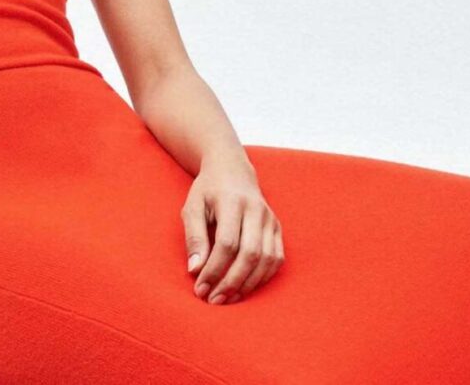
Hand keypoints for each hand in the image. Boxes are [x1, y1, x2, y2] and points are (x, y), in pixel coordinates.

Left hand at [181, 149, 284, 304]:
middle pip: (250, 255)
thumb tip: (195, 270)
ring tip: (227, 298)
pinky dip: (262, 277)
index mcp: (232, 202)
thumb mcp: (192, 207)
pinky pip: (276, 259)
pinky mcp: (278, 228)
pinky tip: (244, 288)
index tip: (200, 287)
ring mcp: (271, 219)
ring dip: (248, 284)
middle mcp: (256, 210)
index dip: (214, 269)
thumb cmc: (207, 190)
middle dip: (231, 282)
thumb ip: (194, 237)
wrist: (232, 169)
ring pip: (266, 260)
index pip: (227, 243)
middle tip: (214, 300)